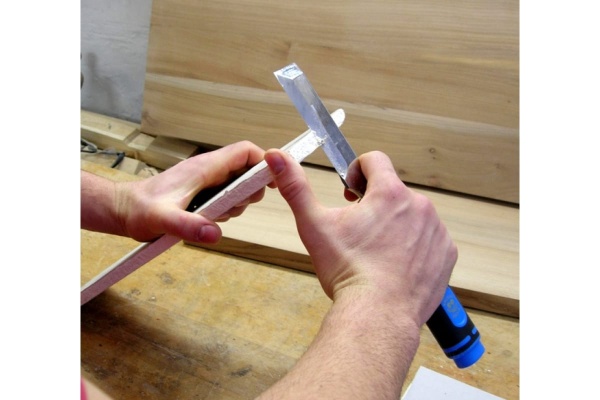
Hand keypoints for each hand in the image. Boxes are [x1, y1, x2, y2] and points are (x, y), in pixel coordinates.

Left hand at [115, 141, 266, 242]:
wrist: (123, 210)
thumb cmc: (140, 210)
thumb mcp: (163, 220)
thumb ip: (189, 226)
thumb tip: (215, 233)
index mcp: (204, 167)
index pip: (245, 152)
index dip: (264, 162)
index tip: (273, 182)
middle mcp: (208, 170)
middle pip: (247, 170)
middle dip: (251, 189)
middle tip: (238, 208)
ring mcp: (205, 181)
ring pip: (238, 185)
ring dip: (239, 202)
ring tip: (219, 215)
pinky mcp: (202, 192)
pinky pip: (227, 196)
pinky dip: (227, 208)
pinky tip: (211, 220)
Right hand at [264, 149, 457, 326]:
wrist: (377, 315)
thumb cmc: (348, 271)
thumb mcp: (314, 225)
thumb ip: (295, 187)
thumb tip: (276, 157)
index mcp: (389, 192)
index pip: (375, 160)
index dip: (357, 171)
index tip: (350, 193)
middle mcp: (419, 205)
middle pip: (393, 190)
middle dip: (375, 203)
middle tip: (359, 231)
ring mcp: (436, 230)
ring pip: (412, 215)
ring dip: (396, 224)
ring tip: (378, 252)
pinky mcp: (446, 253)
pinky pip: (430, 239)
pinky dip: (415, 247)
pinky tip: (397, 265)